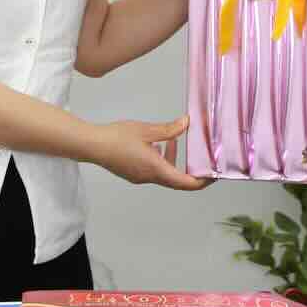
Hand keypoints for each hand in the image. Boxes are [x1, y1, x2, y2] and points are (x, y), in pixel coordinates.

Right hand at [90, 116, 212, 189]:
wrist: (92, 146)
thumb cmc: (118, 138)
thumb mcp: (147, 130)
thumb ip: (169, 129)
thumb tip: (186, 123)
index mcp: (156, 170)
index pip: (186, 183)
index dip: (202, 181)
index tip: (214, 175)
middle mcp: (149, 177)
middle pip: (177, 181)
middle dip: (192, 172)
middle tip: (203, 161)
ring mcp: (140, 177)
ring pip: (165, 174)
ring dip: (174, 161)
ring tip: (177, 142)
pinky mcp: (133, 173)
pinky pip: (154, 170)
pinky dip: (162, 160)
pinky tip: (158, 143)